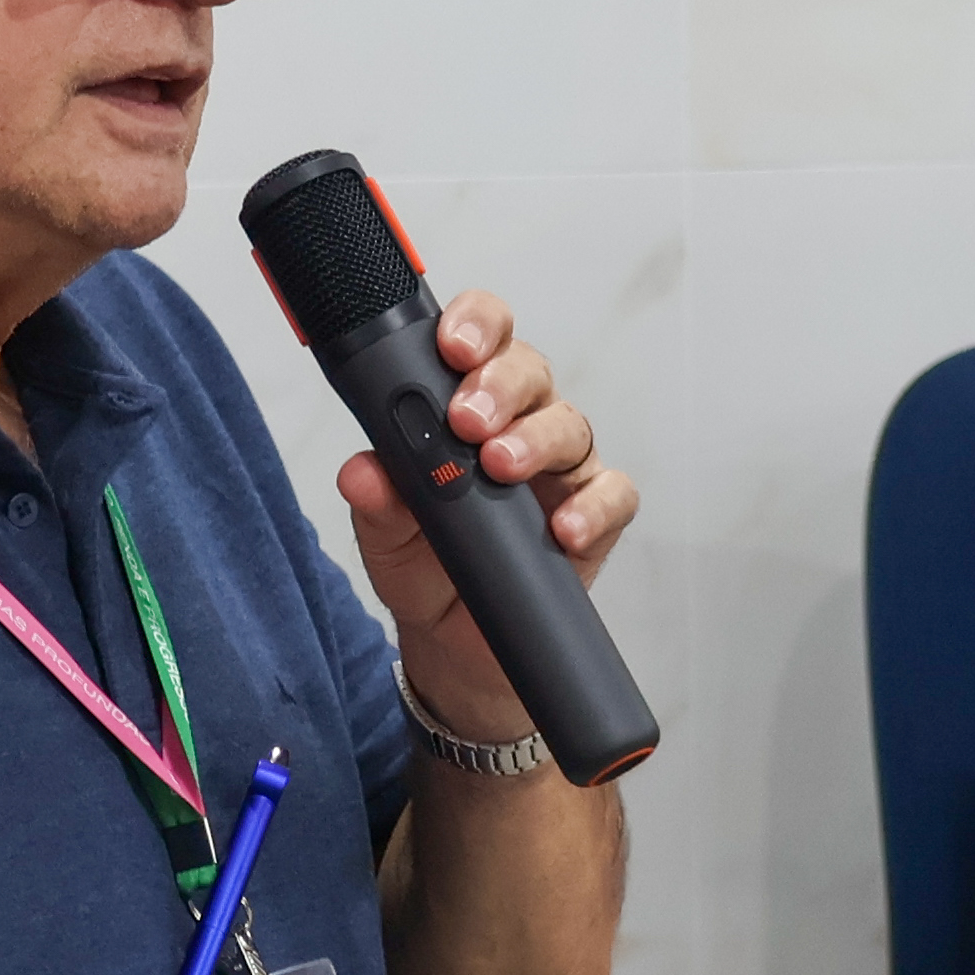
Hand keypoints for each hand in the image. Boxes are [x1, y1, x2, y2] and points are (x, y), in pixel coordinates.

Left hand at [333, 286, 640, 746]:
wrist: (455, 646)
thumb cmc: (424, 567)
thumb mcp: (385, 539)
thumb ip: (376, 501)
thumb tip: (361, 472)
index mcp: (467, 406)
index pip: (480, 342)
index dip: (474, 327)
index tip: (450, 347)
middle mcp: (521, 424)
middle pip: (530, 373)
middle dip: (499, 386)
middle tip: (468, 419)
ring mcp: (562, 470)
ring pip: (571, 425)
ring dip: (536, 439)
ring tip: (501, 466)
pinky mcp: (595, 518)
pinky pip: (613, 495)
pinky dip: (593, 507)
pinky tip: (562, 528)